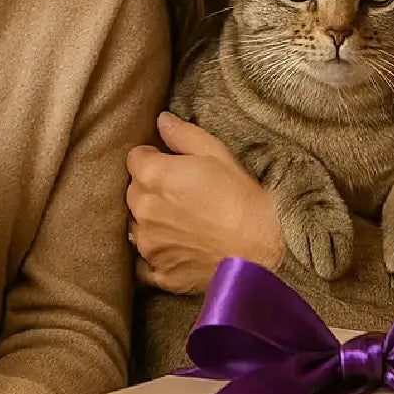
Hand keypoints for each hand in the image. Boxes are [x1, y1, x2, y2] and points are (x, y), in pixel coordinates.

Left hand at [126, 112, 282, 293]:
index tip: (172, 164)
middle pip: (133, 191)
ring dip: (152, 220)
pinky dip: (155, 255)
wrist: (260, 254)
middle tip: (182, 192)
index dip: (153, 157)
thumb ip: (183, 135)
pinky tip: (176, 249)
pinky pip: (143, 262)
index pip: (134, 158)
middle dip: (151, 188)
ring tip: (184, 221)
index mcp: (154, 176)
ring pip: (137, 225)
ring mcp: (149, 245)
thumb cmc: (243, 200)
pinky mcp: (158, 272)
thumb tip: (162, 120)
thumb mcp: (218, 155)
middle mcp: (144, 211)